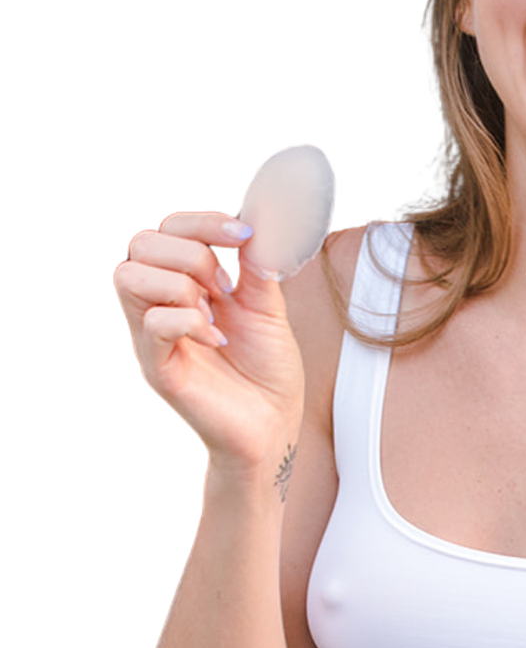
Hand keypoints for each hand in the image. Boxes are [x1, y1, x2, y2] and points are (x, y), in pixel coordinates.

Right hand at [113, 211, 304, 465]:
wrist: (275, 426)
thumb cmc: (267, 371)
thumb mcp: (269, 310)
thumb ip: (257, 268)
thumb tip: (257, 223)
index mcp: (185, 283)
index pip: (168, 228)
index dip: (203, 221)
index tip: (245, 234)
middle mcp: (160, 303)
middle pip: (140, 242)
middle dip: (192, 253)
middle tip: (228, 287)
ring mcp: (153, 334)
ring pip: (129, 275)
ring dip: (183, 284)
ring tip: (216, 313)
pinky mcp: (156, 365)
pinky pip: (151, 323)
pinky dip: (189, 321)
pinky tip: (218, 338)